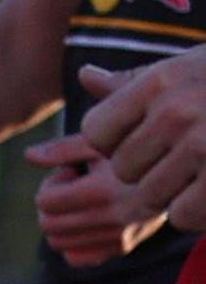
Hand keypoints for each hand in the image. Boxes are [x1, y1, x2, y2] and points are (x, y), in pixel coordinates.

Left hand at [30, 156, 170, 268]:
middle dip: (51, 204)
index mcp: (102, 192)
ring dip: (60, 222)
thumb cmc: (131, 151)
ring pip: (57, 243)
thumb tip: (29, 156)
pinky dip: (73, 244)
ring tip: (82, 202)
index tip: (71, 172)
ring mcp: (117, 237)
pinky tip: (87, 221)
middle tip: (73, 187)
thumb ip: (63, 149)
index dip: (52, 183)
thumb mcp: (100, 142)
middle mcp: (111, 219)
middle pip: (47, 225)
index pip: (44, 201)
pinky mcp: (123, 247)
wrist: (173, 174)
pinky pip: (77, 258)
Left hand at [62, 56, 205, 229]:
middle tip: (182, 157)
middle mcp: (178, 112)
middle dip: (146, 170)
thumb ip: (137, 80)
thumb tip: (87, 77)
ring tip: (201, 171)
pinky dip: (196, 212)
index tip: (144, 138)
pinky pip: (183, 216)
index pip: (96, 131)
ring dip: (172, 193)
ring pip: (150, 197)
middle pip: (122, 169)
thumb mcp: (191, 67)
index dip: (114, 142)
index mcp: (162, 82)